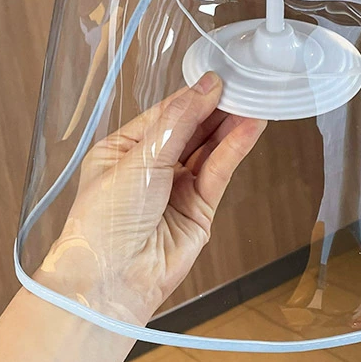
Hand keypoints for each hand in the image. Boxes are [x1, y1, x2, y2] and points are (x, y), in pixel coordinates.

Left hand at [37, 72, 266, 324]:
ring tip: (254, 102)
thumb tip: (206, 87)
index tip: (218, 79)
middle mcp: (151, 167)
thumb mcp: (138, 159)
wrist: (111, 282)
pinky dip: (234, 150)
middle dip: (215, 109)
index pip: (165, 114)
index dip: (192, 97)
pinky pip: (219, 172)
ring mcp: (176, 188)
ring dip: (230, 126)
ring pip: (209, 150)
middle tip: (243, 86)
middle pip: (191, 130)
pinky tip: (250, 129)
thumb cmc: (106, 220)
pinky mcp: (200, 209)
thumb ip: (178, 122)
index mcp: (124, 149)